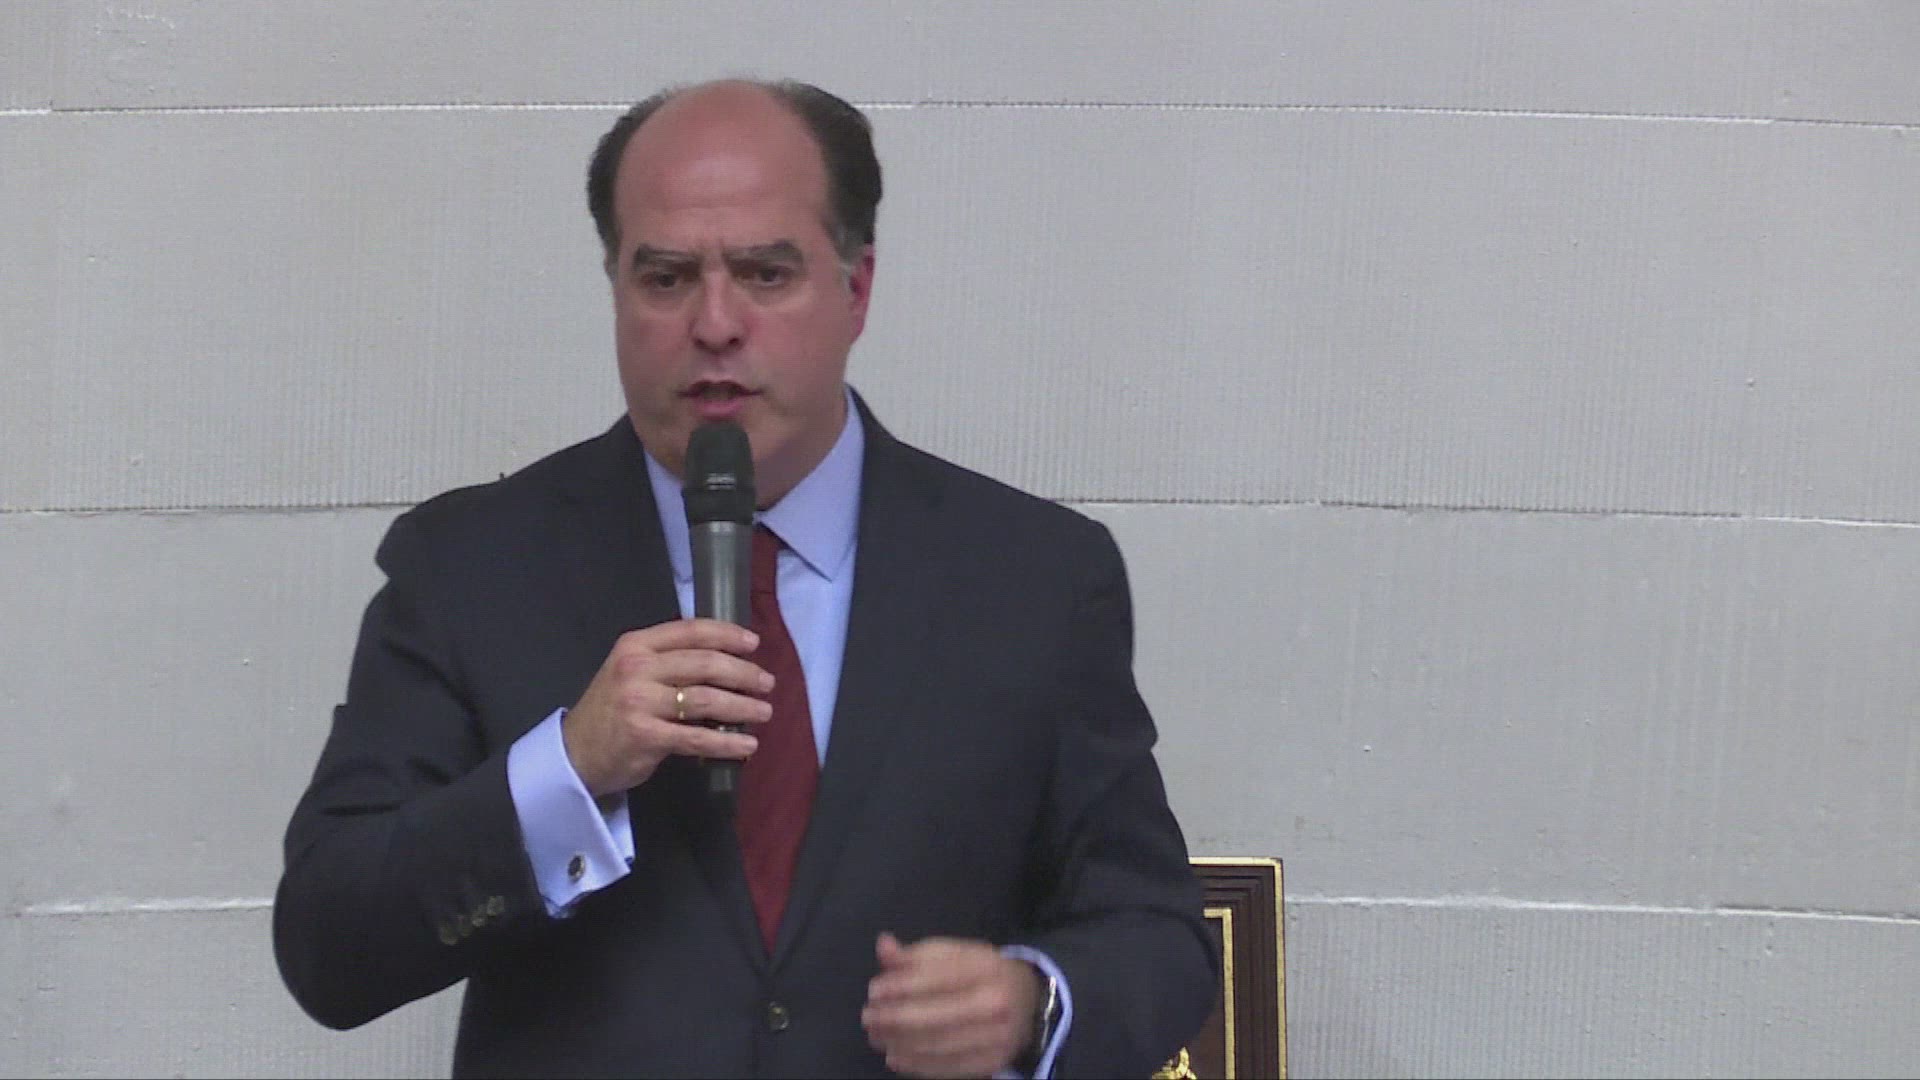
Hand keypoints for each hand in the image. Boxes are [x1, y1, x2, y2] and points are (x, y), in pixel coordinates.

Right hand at [562, 619, 771, 796]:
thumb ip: (668, 661)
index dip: (727, 635)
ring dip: (742, 706)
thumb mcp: (631, 672)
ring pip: (706, 698)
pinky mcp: (646, 736)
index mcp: (636, 645)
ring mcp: (640, 702)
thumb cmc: (611, 710)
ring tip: (764, 712)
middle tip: (767, 683)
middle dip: (743, 673)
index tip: (754, 644)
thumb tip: (726, 660)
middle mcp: (637, 668)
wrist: (574, 753)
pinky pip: (697, 737)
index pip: (690, 631)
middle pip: (704, 663)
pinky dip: (727, 741)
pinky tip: (746, 745)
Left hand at [862, 932, 1041, 1078]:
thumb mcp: (954, 953)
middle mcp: (996, 1003)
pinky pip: (948, 1067)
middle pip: (935, 1016)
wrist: (1028, 1001)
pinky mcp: (993, 1062)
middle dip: (894, 1019)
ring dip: (899, 1043)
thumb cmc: (981, 973)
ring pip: (938, 1045)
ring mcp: (997, 1037)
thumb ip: (917, 954)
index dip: (901, 986)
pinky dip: (917, 1064)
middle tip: (868, 1018)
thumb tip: (884, 947)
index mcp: (986, 967)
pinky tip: (895, 1057)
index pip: (937, 977)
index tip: (873, 992)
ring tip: (876, 1037)